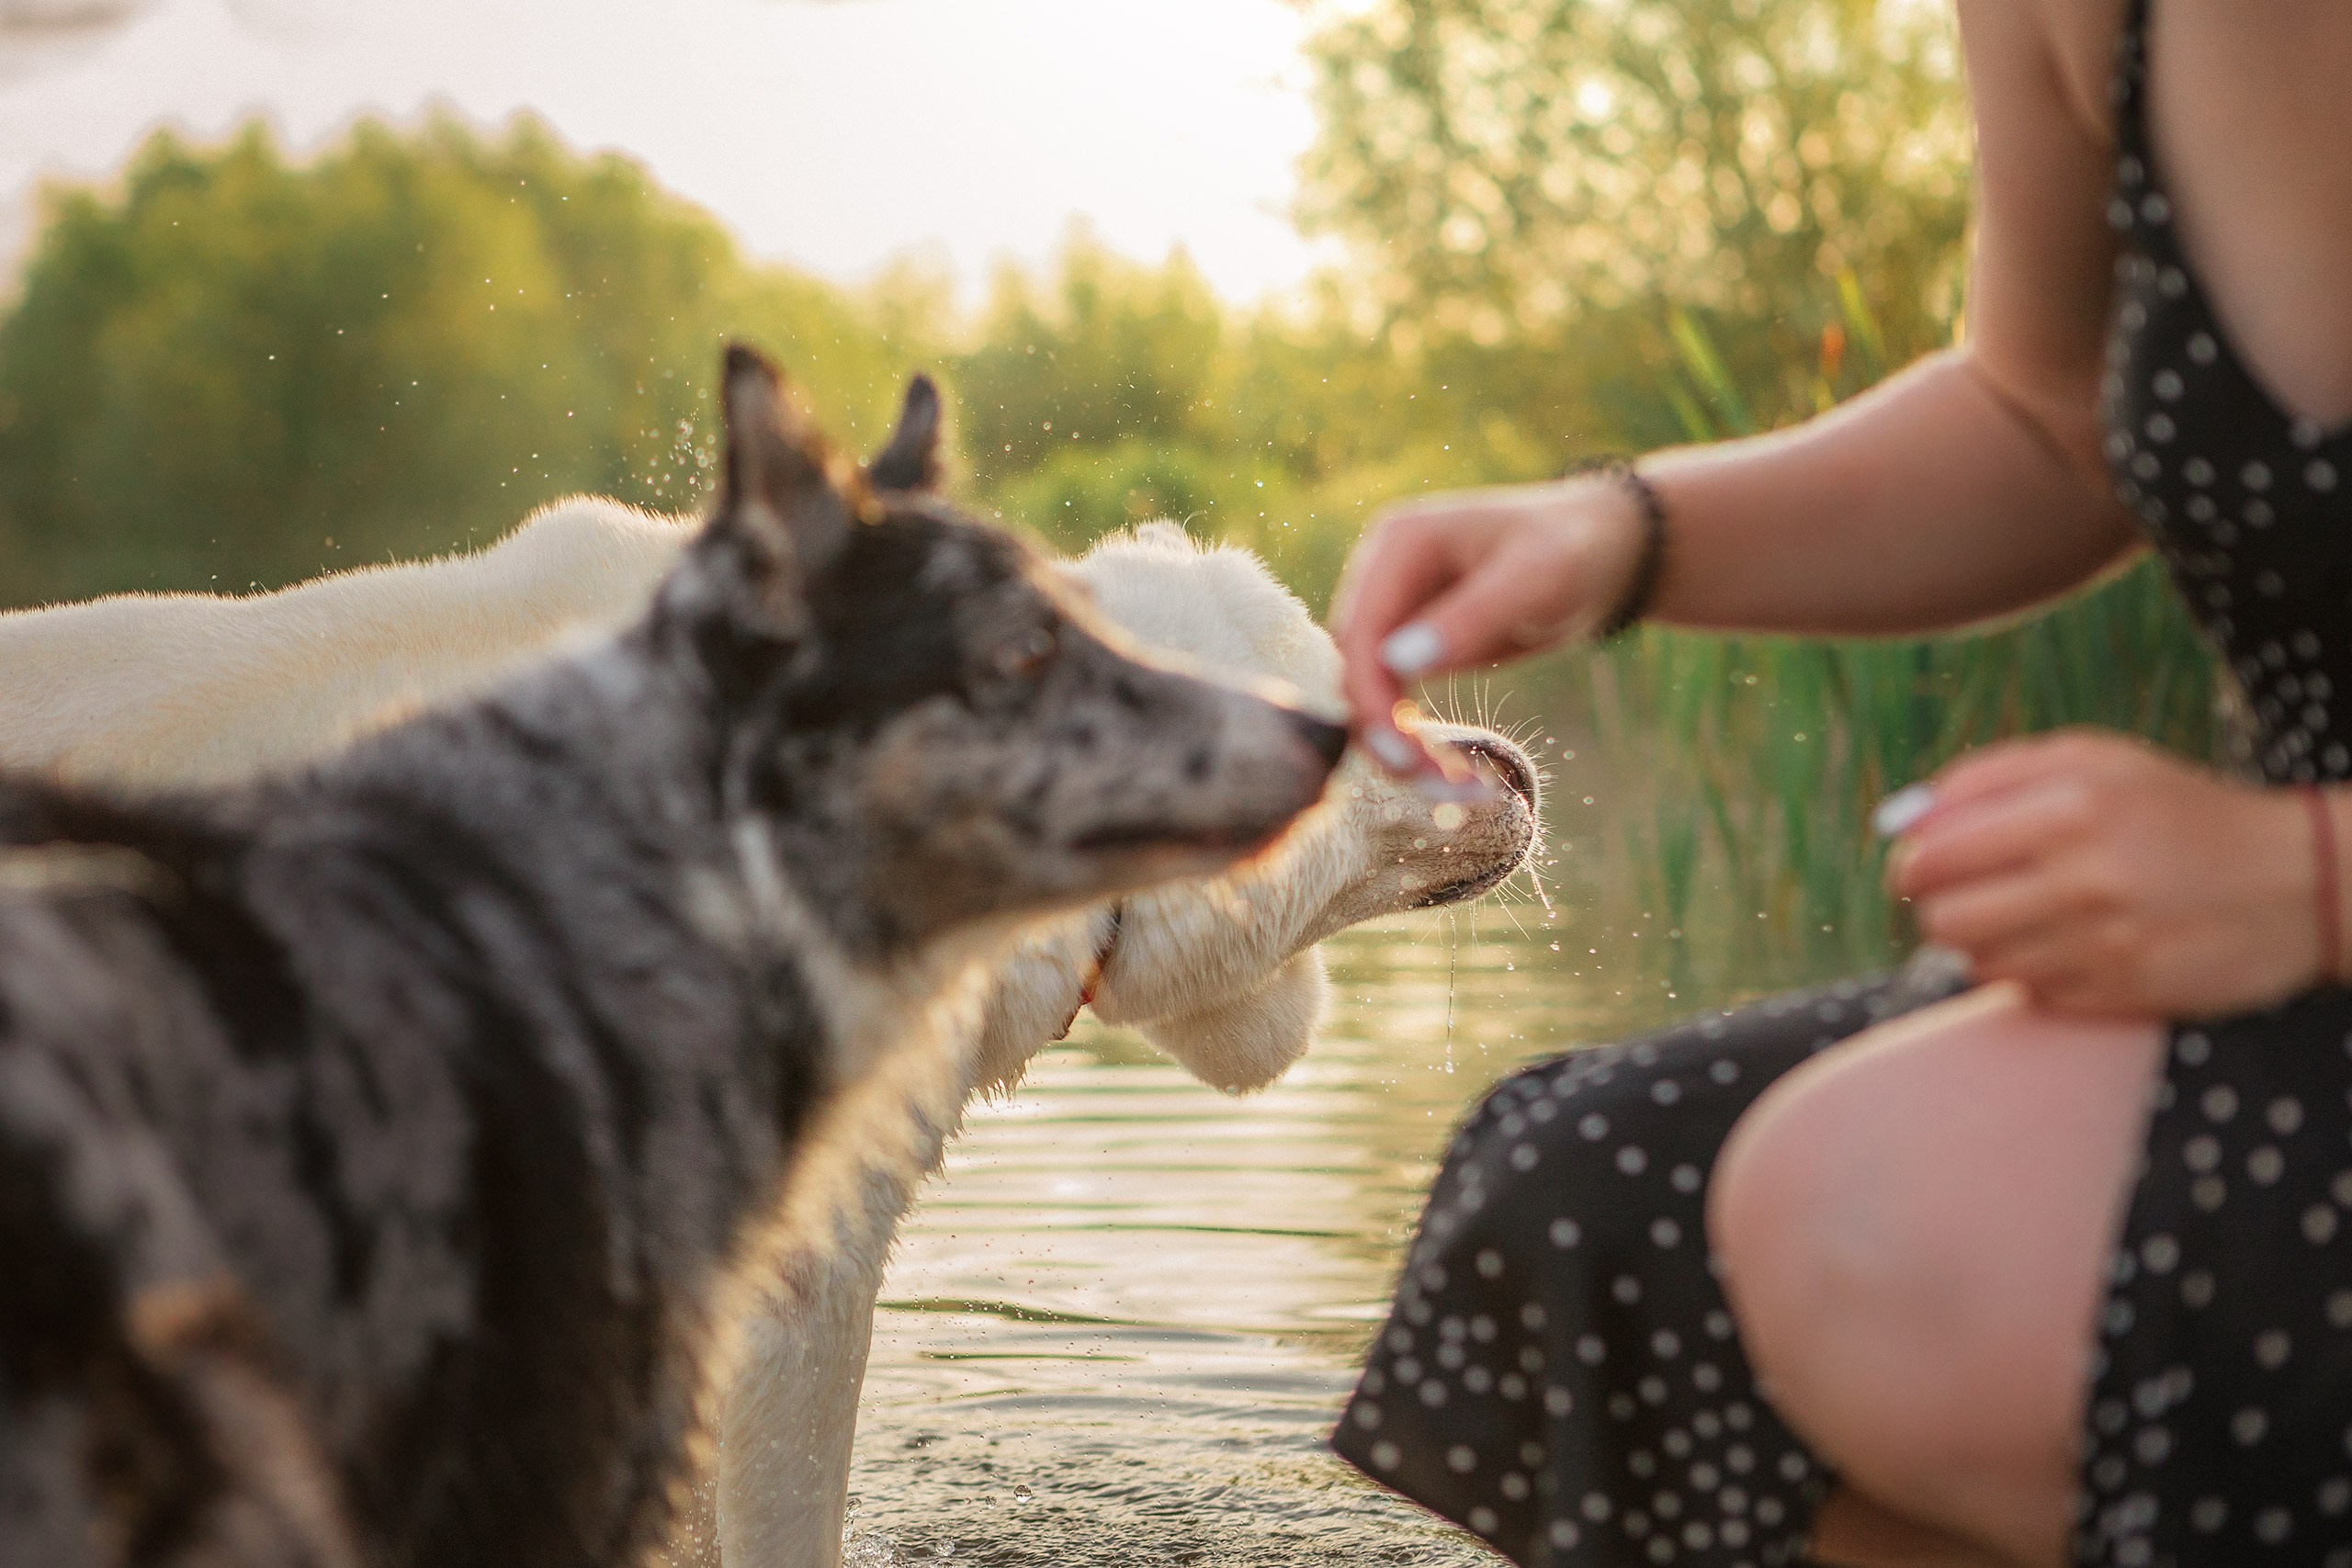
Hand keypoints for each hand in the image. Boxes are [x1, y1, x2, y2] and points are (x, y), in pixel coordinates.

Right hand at [1331, 474, 1649, 771]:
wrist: (1602, 550)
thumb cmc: (1574, 549)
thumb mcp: (1535, 578)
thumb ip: (1470, 616)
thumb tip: (1396, 663)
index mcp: (1399, 544)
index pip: (1358, 630)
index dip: (1369, 695)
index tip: (1402, 752)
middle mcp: (1383, 575)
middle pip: (1354, 666)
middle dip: (1384, 731)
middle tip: (1439, 784)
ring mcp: (1394, 610)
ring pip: (1367, 691)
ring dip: (1397, 746)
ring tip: (1456, 790)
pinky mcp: (1411, 644)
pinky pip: (1392, 699)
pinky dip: (1414, 739)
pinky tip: (1452, 773)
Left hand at [1889, 729, 2323, 1018]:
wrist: (2295, 881)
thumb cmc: (2174, 810)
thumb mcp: (2093, 761)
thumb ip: (1987, 778)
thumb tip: (1901, 819)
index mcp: (2071, 807)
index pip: (1932, 855)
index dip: (1913, 862)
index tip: (1924, 862)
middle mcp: (2085, 878)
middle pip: (1941, 918)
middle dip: (1938, 905)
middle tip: (1965, 892)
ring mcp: (2104, 944)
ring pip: (1977, 961)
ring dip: (1983, 940)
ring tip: (2024, 913)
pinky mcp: (2120, 995)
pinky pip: (2027, 992)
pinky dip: (2030, 971)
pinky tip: (2067, 944)